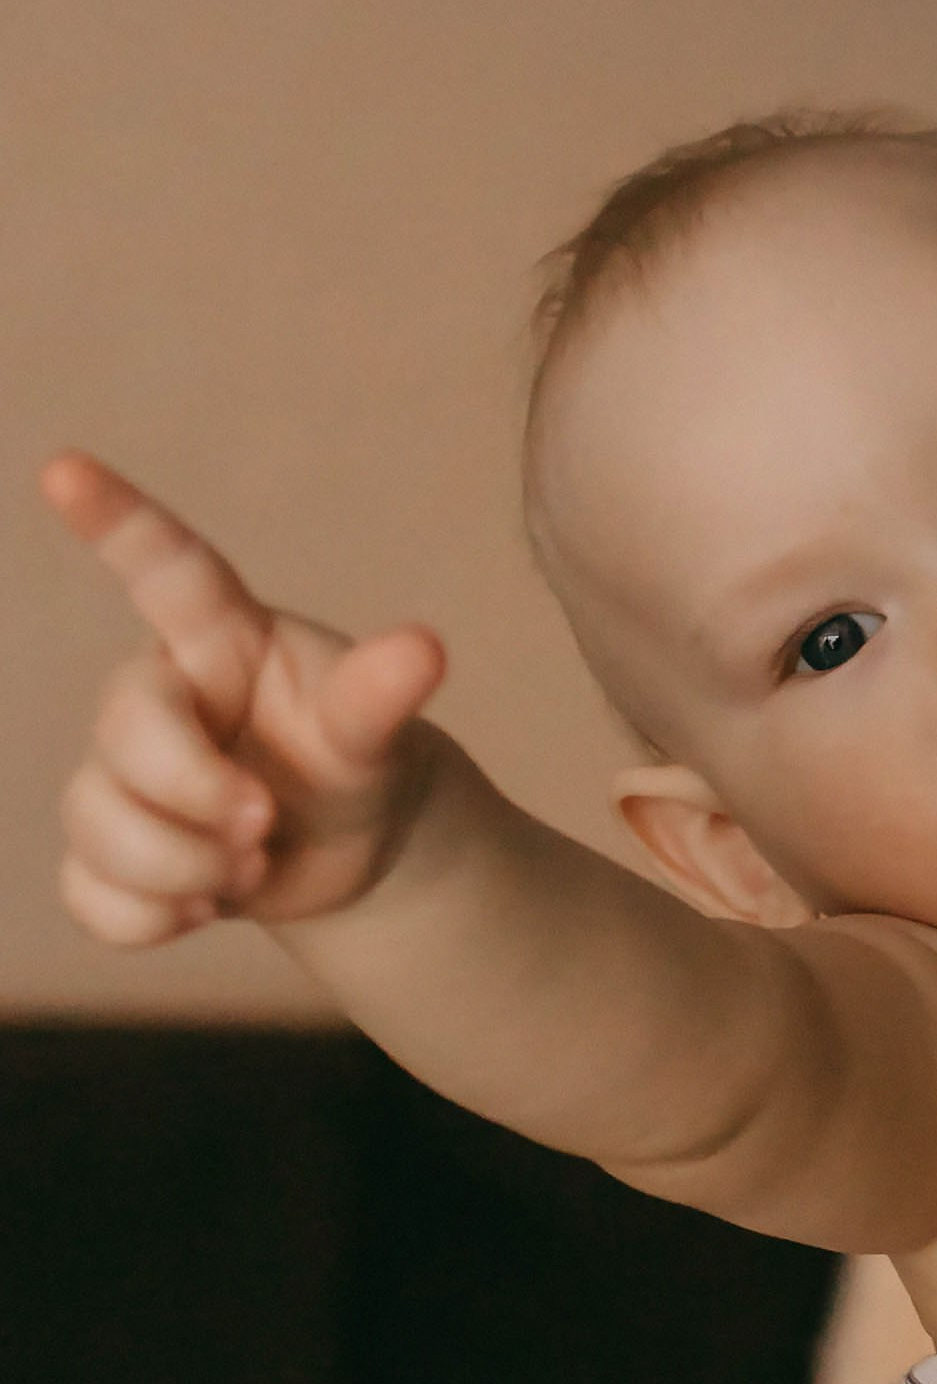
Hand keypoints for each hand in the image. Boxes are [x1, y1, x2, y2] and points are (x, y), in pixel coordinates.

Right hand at [46, 451, 447, 944]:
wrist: (352, 846)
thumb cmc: (356, 757)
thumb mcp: (373, 731)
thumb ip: (381, 694)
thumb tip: (424, 648)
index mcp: (219, 642)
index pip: (165, 569)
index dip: (117, 520)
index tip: (65, 467)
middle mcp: (158, 696)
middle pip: (123, 733)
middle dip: (192, 791)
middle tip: (263, 822)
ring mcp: (121, 775)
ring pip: (96, 820)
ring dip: (180, 865)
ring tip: (250, 865)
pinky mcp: (111, 853)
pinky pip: (87, 891)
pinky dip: (147, 917)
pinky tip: (203, 911)